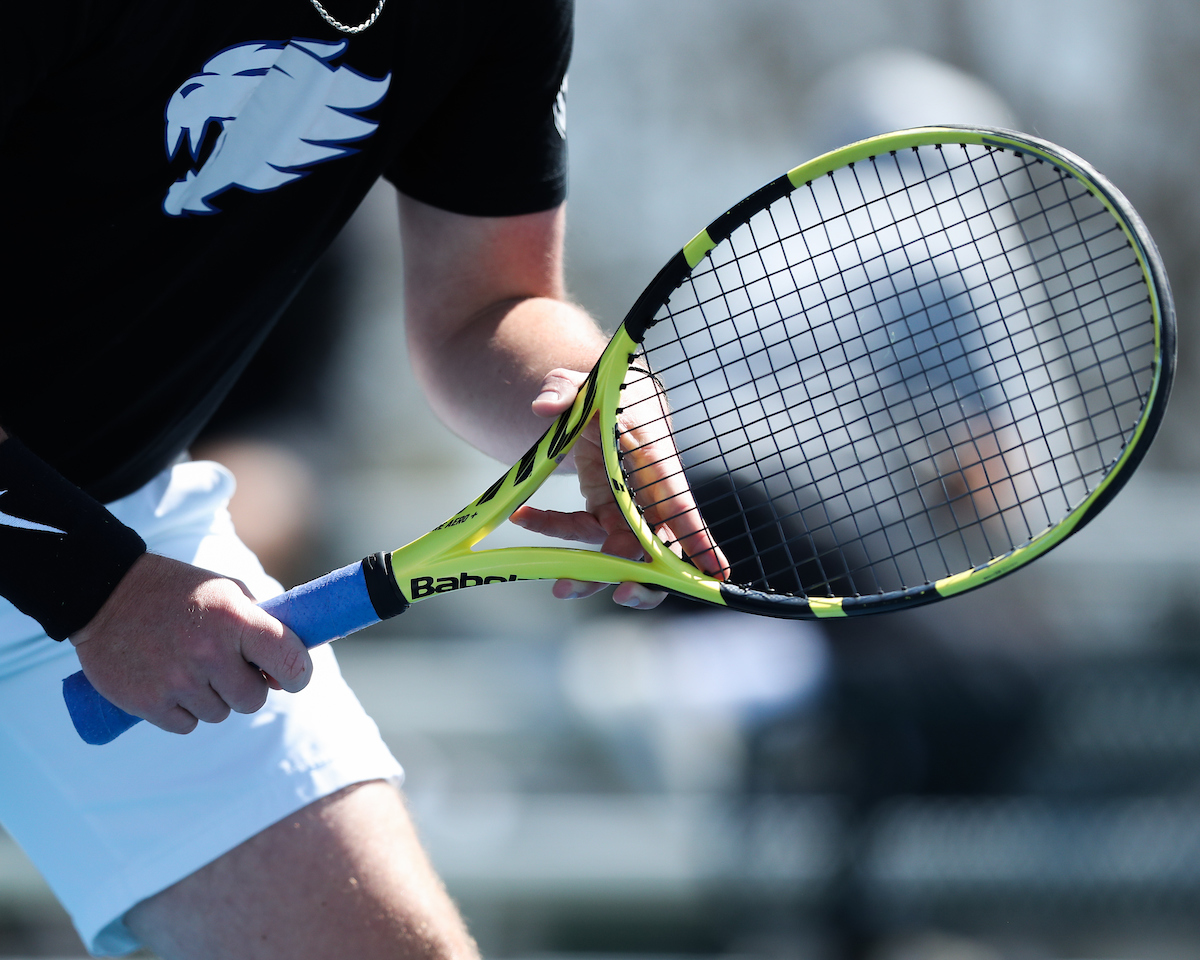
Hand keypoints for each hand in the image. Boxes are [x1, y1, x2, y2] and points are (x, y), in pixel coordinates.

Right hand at [71, 553, 311, 733]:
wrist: (105, 592)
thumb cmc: (180, 592)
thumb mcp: (227, 593)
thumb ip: (263, 628)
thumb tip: (288, 677)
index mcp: (235, 619)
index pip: (290, 661)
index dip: (299, 675)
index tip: (294, 678)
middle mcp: (208, 652)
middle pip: (254, 699)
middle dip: (247, 687)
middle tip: (226, 667)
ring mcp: (176, 680)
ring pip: (220, 713)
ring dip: (212, 697)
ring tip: (190, 666)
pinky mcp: (147, 703)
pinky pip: (187, 725)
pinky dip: (183, 710)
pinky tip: (168, 681)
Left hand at [510, 368, 727, 608]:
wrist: (614, 398)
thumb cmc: (615, 390)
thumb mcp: (590, 382)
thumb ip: (567, 389)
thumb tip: (547, 404)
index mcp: (655, 460)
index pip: (677, 502)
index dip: (695, 537)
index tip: (715, 573)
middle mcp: (647, 493)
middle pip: (657, 547)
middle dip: (644, 578)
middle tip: (620, 593)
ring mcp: (626, 507)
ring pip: (621, 556)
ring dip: (594, 575)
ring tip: (561, 588)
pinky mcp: (603, 512)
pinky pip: (580, 532)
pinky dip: (551, 529)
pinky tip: (524, 517)